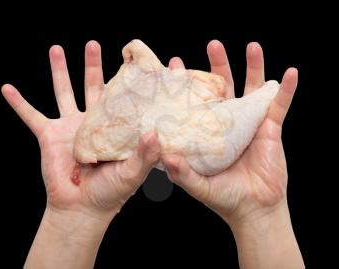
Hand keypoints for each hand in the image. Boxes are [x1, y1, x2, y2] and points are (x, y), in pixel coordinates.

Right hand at [2, 41, 159, 268]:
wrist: (82, 208)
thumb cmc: (111, 192)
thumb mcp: (132, 173)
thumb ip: (145, 154)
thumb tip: (155, 132)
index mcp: (113, 127)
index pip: (122, 98)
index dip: (126, 81)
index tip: (132, 61)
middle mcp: (92, 121)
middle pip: (91, 86)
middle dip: (91, 65)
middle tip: (93, 44)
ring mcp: (69, 126)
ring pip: (62, 92)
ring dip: (59, 71)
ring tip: (56, 49)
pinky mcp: (49, 136)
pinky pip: (31, 116)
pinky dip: (19, 103)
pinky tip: (7, 88)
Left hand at [165, 40, 303, 268]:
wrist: (252, 210)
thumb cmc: (224, 197)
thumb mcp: (198, 185)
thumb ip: (182, 173)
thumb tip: (166, 156)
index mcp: (209, 131)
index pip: (197, 100)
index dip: (188, 83)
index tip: (176, 64)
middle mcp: (229, 123)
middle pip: (225, 87)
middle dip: (220, 66)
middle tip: (213, 44)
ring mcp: (251, 124)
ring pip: (253, 89)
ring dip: (254, 67)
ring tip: (252, 45)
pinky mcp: (271, 130)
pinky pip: (280, 106)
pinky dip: (286, 89)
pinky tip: (290, 73)